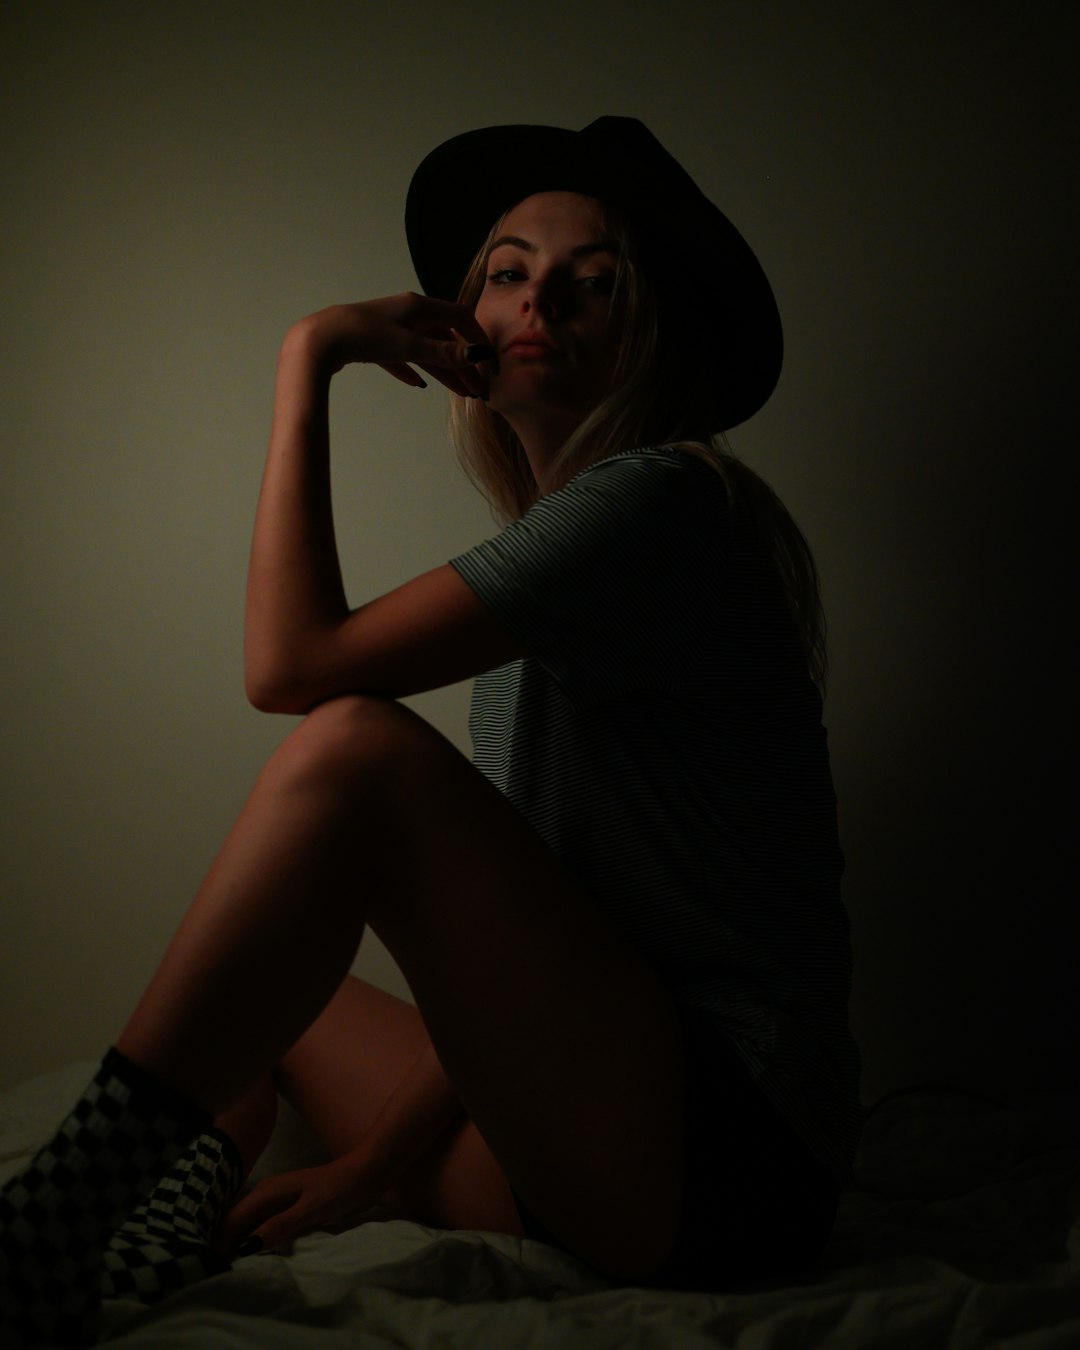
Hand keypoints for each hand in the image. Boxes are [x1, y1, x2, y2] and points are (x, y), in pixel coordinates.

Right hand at [218, 1154, 386, 1253]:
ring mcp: (276, 1202)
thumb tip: (245, 1247)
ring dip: (238, 1242)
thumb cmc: (337, 1188)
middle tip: (216, 1270)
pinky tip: (254, 1255)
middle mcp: (265, 1195)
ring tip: (229, 1267)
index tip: (207, 1265)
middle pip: (234, 1222)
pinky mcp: (288, 1210)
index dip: (217, 1241)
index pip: (229, 1220)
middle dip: (223, 1243)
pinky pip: (263, 1227)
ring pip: (248, 1224)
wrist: (366, 1173)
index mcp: (265, 1192)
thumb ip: (278, 1226)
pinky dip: (255, 1240)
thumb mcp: (308, 1209)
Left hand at [286, 293, 496, 397]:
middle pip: (444, 338)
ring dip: (442, 371)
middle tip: (476, 389)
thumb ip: (445, 353)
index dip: (477, 338)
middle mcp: (407, 313)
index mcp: (418, 306)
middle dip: (462, 364)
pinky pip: (401, 357)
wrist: (319, 340)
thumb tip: (479, 354)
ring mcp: (389, 328)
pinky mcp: (373, 343)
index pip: (460, 317)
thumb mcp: (410, 345)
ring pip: (424, 350)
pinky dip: (412, 370)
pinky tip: (418, 384)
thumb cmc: (365, 335)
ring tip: (458, 393)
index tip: (488, 362)